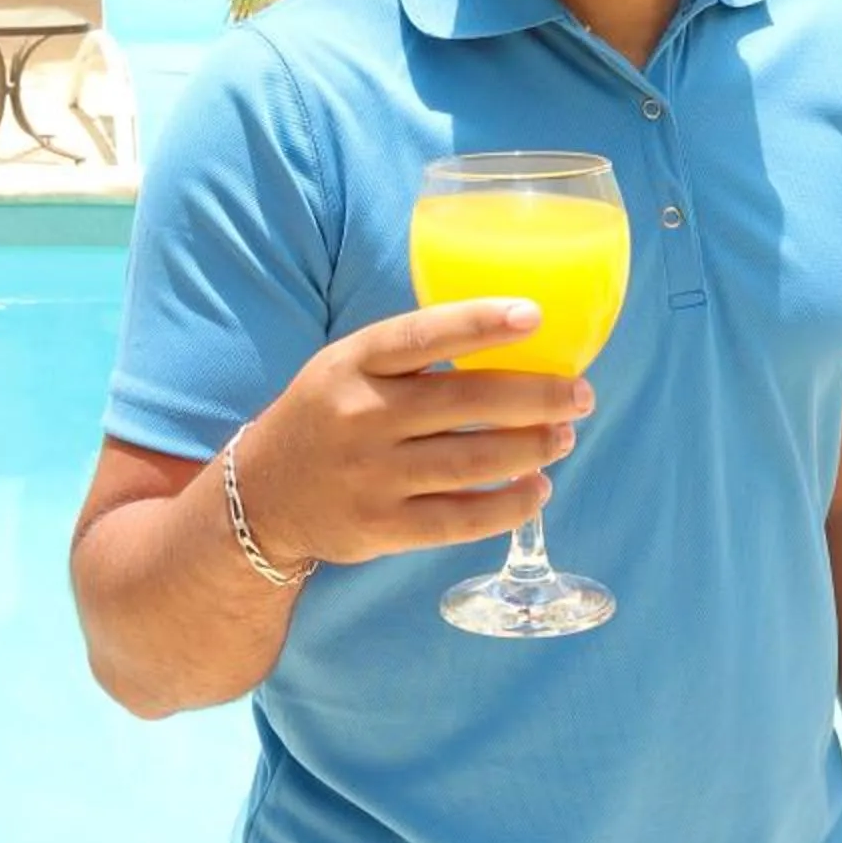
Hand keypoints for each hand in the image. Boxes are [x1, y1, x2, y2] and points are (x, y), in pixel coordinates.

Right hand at [234, 300, 594, 571]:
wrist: (261, 496)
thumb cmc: (327, 415)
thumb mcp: (347, 366)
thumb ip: (411, 355)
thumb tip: (511, 339)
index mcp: (353, 363)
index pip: (422, 334)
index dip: (479, 323)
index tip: (534, 314)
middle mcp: (361, 416)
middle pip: (463, 402)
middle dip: (535, 397)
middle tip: (580, 393)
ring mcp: (371, 476)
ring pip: (471, 462)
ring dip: (531, 448)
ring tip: (564, 436)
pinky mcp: (382, 528)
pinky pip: (460, 519)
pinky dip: (508, 506)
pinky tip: (538, 490)